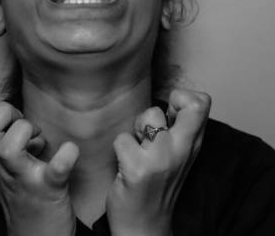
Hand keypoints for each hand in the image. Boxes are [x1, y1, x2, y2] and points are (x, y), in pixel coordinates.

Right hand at [0, 99, 78, 235]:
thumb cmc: (25, 194)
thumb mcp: (7, 164)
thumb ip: (7, 139)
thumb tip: (20, 117)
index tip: (11, 116)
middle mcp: (4, 166)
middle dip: (4, 113)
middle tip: (25, 125)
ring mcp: (25, 178)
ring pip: (7, 149)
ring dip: (26, 132)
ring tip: (40, 141)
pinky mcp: (49, 190)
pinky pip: (55, 171)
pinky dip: (64, 157)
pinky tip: (70, 150)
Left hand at [106, 89, 210, 235]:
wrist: (144, 225)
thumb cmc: (157, 184)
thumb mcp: (178, 154)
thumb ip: (178, 127)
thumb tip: (172, 98)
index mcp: (192, 144)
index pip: (202, 102)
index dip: (183, 98)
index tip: (168, 115)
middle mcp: (182, 150)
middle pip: (189, 105)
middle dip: (162, 108)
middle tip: (151, 129)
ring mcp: (162, 159)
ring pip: (149, 115)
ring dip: (136, 129)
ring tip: (137, 148)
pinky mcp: (138, 169)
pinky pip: (122, 138)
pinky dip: (119, 148)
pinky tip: (125, 164)